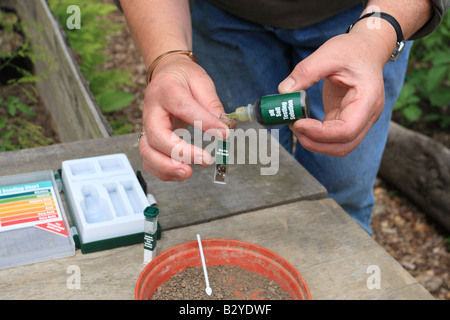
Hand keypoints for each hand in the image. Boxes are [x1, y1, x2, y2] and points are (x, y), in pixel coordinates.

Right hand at [139, 54, 228, 180]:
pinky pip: (149, 159)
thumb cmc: (183, 78)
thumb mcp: (201, 82)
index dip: (204, 123)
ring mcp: (147, 126)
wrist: (166, 74)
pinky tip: (180, 172)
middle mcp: (152, 110)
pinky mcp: (149, 138)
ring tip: (187, 173)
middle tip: (204, 160)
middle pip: (157, 136)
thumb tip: (225, 128)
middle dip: (179, 153)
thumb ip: (212, 105)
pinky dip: (162, 171)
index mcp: (166, 90)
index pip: (183, 108)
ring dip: (166, 167)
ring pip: (147, 152)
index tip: (224, 134)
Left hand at [279, 27, 392, 156]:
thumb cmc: (352, 50)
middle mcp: (368, 115)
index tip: (298, 123)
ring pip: (339, 147)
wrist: (366, 49)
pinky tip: (301, 122)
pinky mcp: (347, 120)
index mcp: (368, 100)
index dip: (320, 133)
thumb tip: (283, 91)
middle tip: (293, 127)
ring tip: (295, 125)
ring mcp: (359, 121)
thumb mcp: (328, 54)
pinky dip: (315, 135)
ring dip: (315, 143)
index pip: (347, 130)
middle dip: (315, 143)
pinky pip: (332, 137)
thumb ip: (305, 71)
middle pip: (344, 146)